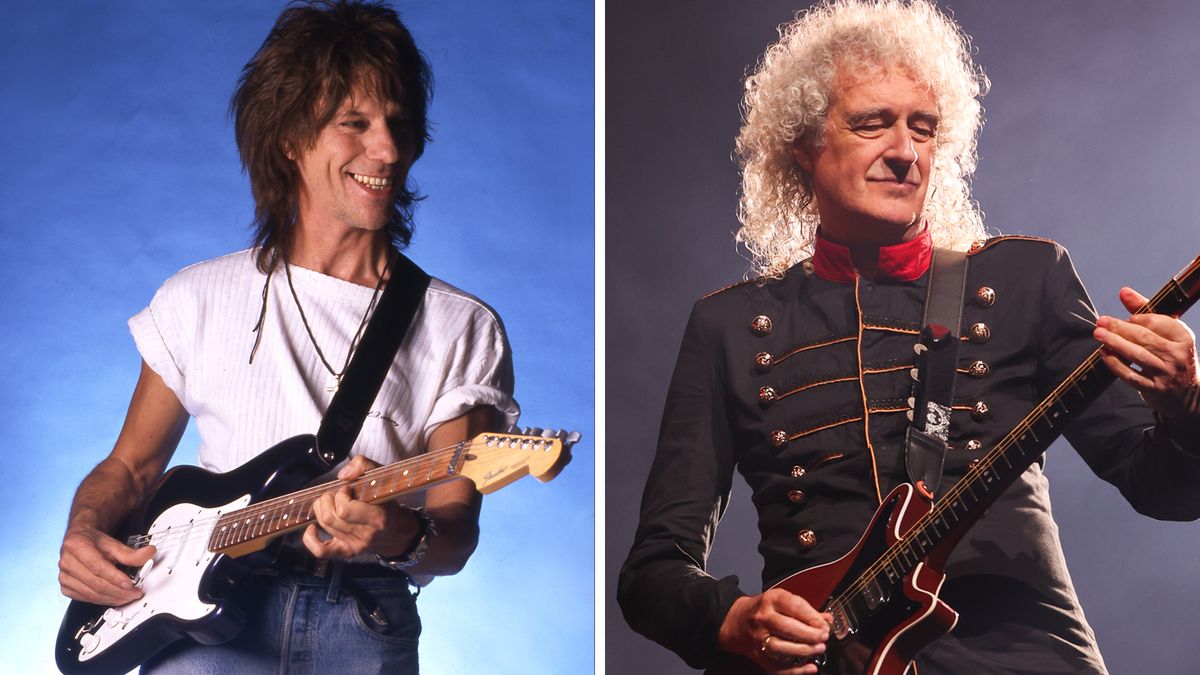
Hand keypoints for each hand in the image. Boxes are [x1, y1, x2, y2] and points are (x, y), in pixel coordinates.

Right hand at [59, 523, 154, 605]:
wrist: (80, 542)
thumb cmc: (94, 542)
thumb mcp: (113, 543)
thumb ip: (130, 552)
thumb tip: (149, 553)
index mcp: (76, 546)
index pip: (98, 567)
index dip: (115, 578)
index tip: (130, 584)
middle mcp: (67, 562)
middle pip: (95, 583)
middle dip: (118, 592)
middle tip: (134, 593)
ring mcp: (64, 576)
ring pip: (91, 594)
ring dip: (112, 598)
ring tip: (128, 596)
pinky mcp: (66, 588)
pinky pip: (85, 599)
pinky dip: (102, 600)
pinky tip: (114, 598)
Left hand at [303, 455, 421, 558]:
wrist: (399, 533)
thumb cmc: (390, 505)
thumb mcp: (383, 478)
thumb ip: (364, 466)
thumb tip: (344, 474)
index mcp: (377, 518)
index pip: (345, 509)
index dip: (340, 495)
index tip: (347, 488)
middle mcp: (365, 535)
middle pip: (330, 518)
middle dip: (328, 500)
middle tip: (336, 494)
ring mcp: (354, 545)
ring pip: (325, 526)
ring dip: (322, 510)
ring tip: (331, 503)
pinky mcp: (347, 552)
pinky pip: (321, 551)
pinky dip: (310, 539)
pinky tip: (313, 527)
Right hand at [717, 589, 832, 673]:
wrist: (737, 621)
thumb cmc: (764, 610)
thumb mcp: (782, 601)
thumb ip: (805, 610)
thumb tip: (827, 619)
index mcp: (771, 600)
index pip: (795, 606)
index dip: (813, 617)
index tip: (825, 625)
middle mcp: (762, 617)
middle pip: (788, 627)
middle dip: (810, 634)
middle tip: (823, 638)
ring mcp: (758, 637)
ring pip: (781, 647)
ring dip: (804, 650)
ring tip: (819, 649)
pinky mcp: (757, 654)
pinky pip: (776, 666)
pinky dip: (794, 670)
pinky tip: (809, 668)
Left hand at [1095, 287, 1199, 419]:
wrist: (1187, 393)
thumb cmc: (1172, 355)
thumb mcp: (1166, 332)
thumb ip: (1145, 311)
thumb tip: (1124, 291)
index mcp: (1184, 338)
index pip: (1158, 322)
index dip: (1138, 318)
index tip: (1127, 318)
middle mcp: (1177, 356)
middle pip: (1144, 337)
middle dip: (1119, 328)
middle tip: (1101, 322)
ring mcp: (1166, 374)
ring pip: (1137, 355)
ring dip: (1114, 343)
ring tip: (1098, 334)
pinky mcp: (1154, 389)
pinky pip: (1130, 375)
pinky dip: (1114, 363)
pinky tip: (1103, 353)